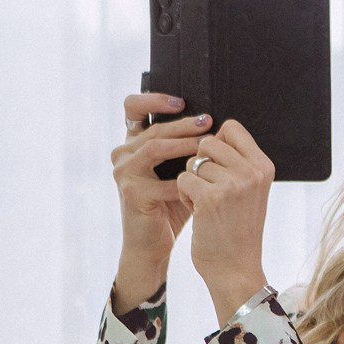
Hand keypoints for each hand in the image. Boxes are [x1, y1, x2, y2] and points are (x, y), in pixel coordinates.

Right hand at [110, 93, 204, 309]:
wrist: (154, 244)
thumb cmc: (171, 205)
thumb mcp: (180, 171)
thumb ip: (189, 148)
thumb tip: (220, 123)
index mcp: (133, 144)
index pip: (133, 108)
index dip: (154, 100)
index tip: (181, 101)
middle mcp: (123, 154)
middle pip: (153, 128)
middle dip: (183, 123)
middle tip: (209, 121)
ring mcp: (124, 173)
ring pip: (154, 147)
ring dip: (184, 143)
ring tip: (208, 144)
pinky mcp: (131, 193)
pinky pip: (163, 180)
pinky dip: (186, 181)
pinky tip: (204, 181)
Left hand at [177, 118, 273, 324]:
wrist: (235, 268)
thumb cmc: (237, 229)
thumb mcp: (249, 191)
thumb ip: (238, 162)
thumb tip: (211, 134)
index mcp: (264, 166)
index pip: (231, 127)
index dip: (215, 143)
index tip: (216, 166)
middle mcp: (252, 172)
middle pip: (208, 142)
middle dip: (200, 163)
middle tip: (210, 188)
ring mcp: (233, 184)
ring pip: (193, 161)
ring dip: (191, 180)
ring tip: (205, 203)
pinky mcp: (210, 197)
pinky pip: (183, 178)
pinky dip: (184, 195)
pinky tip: (198, 212)